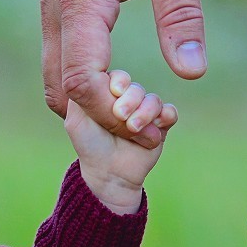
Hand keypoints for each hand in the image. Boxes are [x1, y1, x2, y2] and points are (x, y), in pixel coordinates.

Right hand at [42, 0, 205, 148]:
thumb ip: (181, 13)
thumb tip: (191, 72)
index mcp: (80, 2)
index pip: (83, 80)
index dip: (114, 115)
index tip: (151, 128)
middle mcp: (55, 12)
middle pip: (62, 91)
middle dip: (101, 120)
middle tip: (146, 129)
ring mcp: (52, 12)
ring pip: (56, 82)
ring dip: (91, 107)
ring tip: (137, 112)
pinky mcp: (61, 12)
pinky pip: (63, 64)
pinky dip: (85, 88)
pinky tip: (121, 91)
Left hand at [65, 70, 177, 214]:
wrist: (109, 174)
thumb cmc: (90, 146)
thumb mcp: (76, 119)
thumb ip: (80, 94)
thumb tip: (93, 72)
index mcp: (109, 96)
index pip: (119, 77)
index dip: (119, 82)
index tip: (114, 92)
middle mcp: (129, 102)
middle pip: (137, 88)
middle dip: (131, 100)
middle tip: (121, 115)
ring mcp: (146, 114)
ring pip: (154, 100)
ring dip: (145, 112)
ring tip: (133, 128)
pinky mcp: (161, 127)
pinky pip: (170, 112)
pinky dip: (165, 116)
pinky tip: (157, 126)